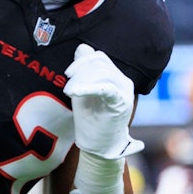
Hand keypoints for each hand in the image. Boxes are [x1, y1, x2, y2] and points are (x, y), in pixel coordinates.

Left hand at [63, 44, 141, 158]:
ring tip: (70, 93)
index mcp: (115, 77)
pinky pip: (106, 88)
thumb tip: (82, 47)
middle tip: (68, 87)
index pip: (99, 57)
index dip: (81, 61)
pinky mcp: (121, 104)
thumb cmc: (90, 119)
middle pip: (100, 63)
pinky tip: (74, 92)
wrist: (98, 146)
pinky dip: (88, 87)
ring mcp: (125, 92)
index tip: (68, 73)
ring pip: (102, 73)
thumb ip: (83, 70)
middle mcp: (123, 82)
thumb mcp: (82, 90)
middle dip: (80, 71)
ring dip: (81, 80)